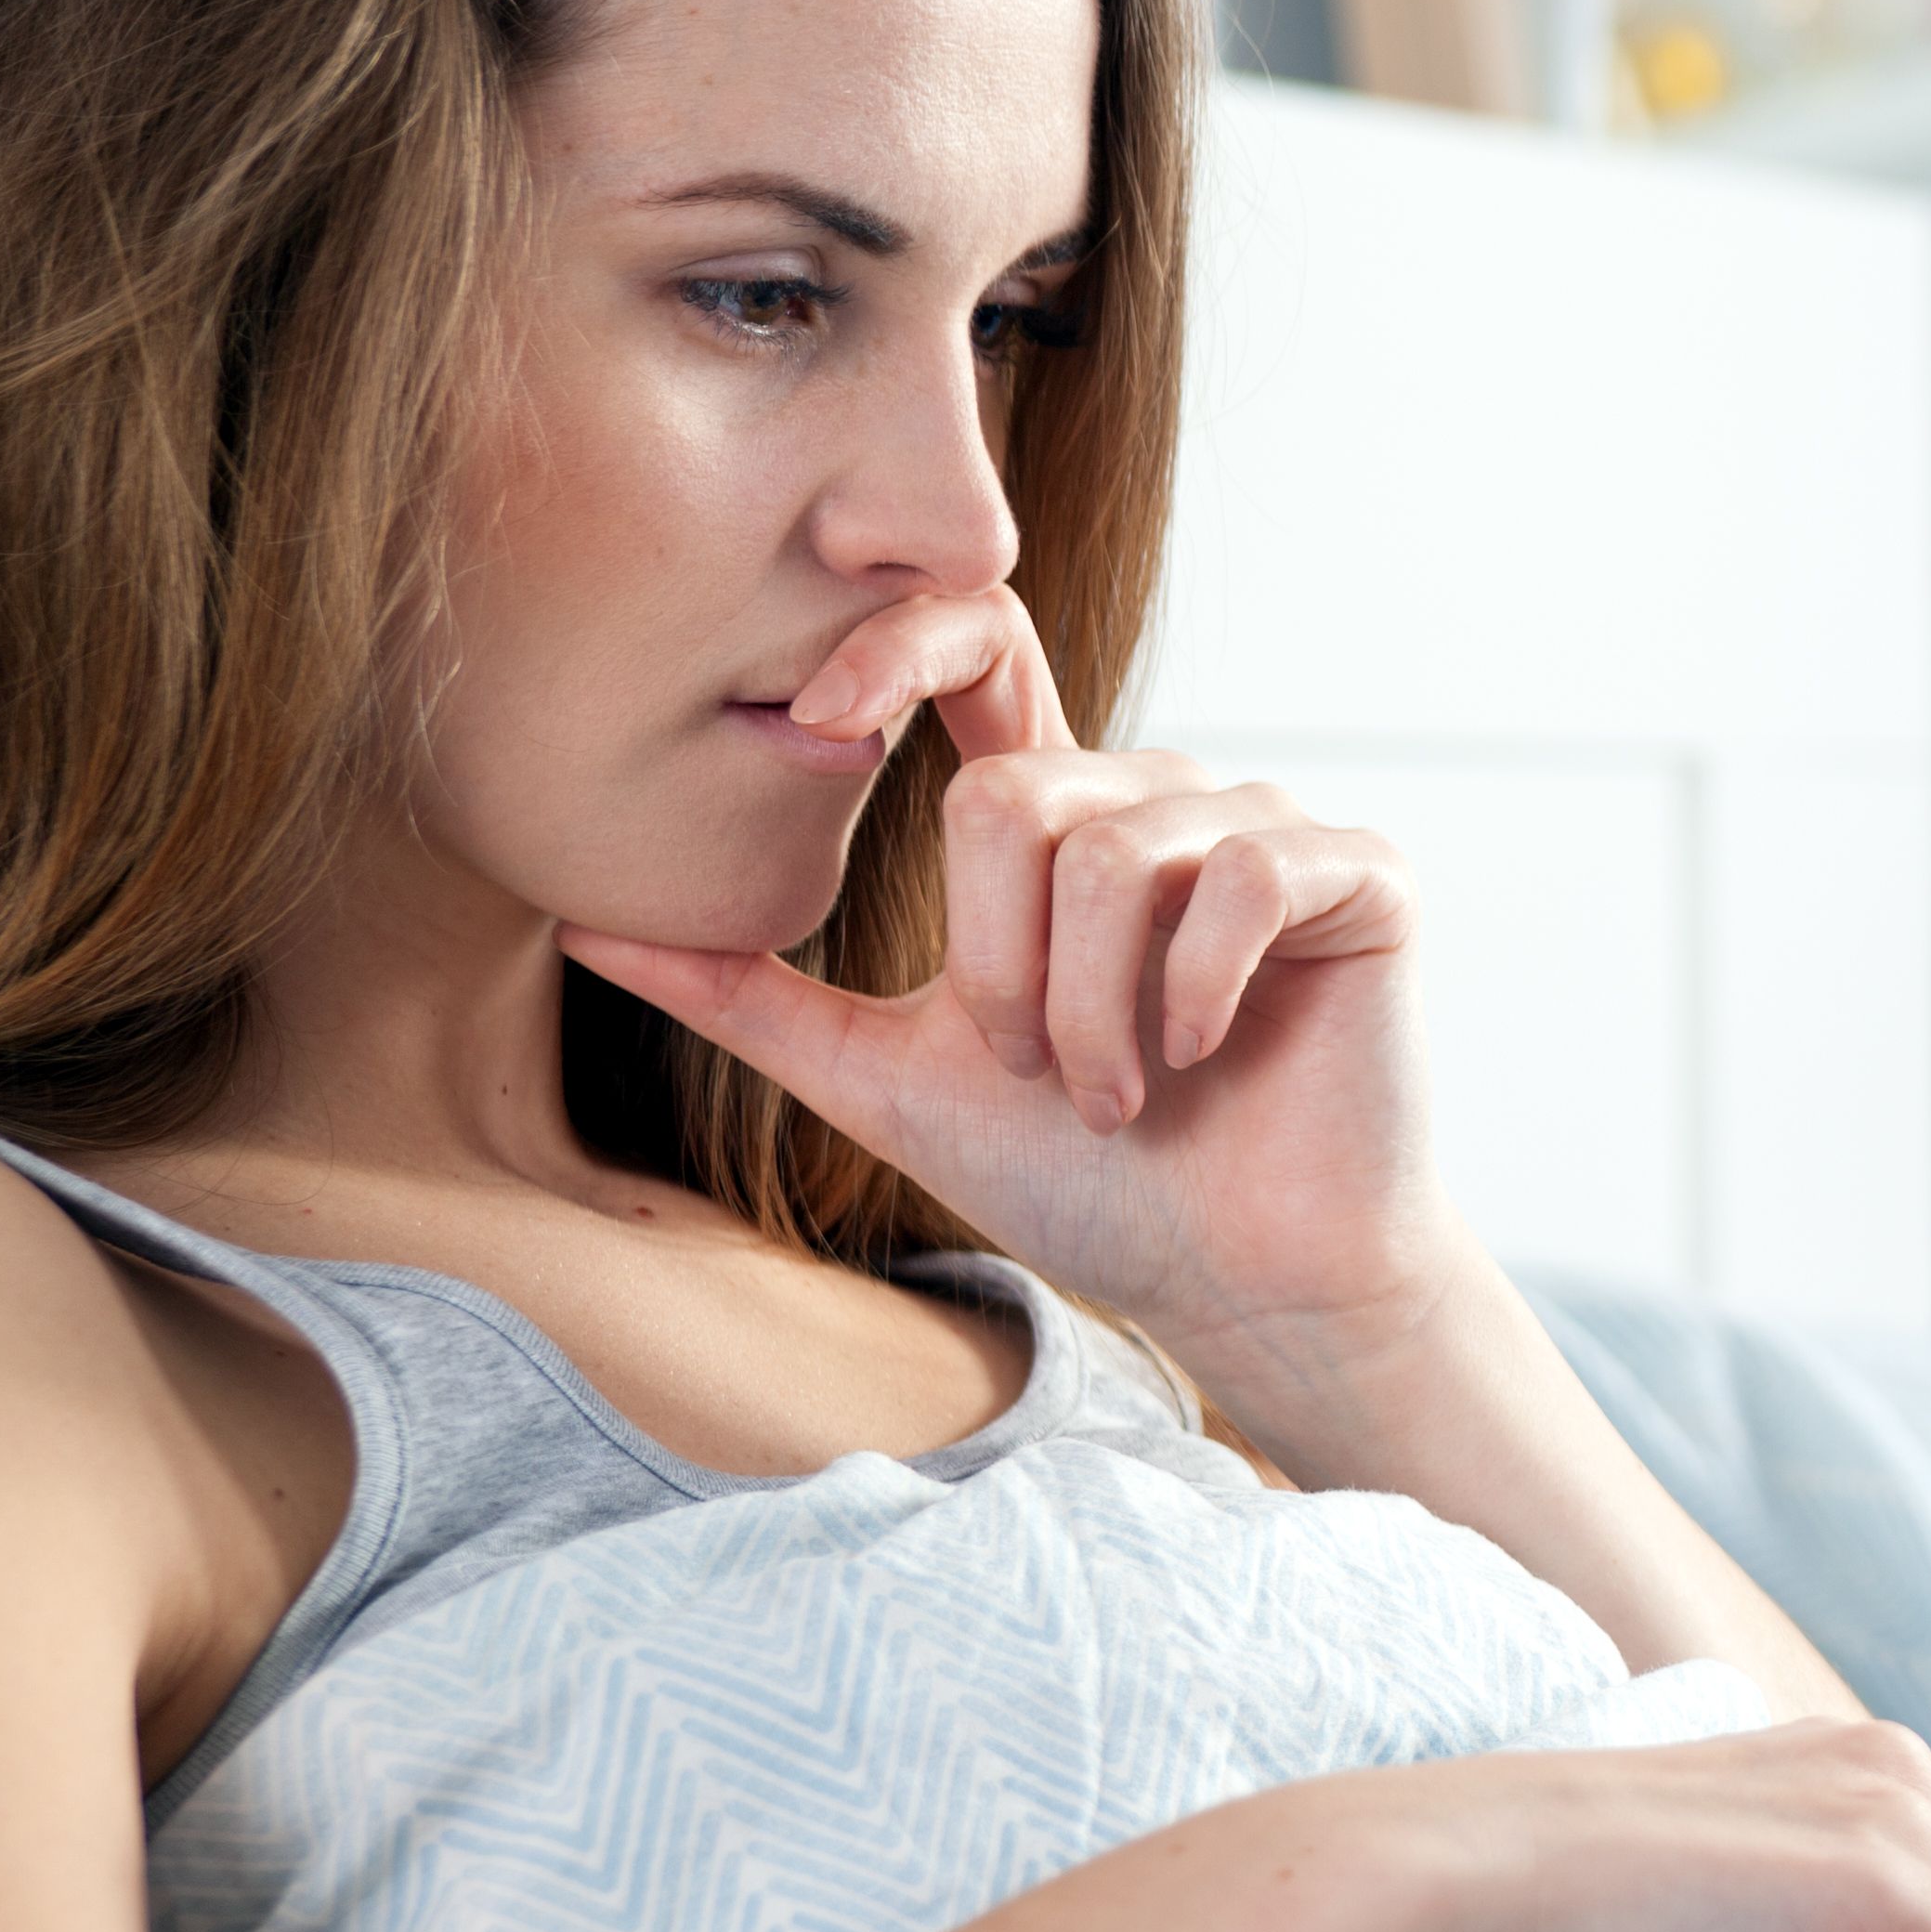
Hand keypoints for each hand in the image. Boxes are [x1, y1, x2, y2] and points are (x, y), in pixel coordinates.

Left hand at [559, 588, 1464, 1375]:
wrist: (1249, 1289)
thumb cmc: (1092, 1191)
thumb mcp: (888, 1080)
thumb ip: (748, 996)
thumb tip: (573, 921)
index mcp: (1061, 821)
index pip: (979, 650)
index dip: (895, 643)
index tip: (819, 720)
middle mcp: (1161, 800)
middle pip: (1018, 797)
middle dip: (1003, 968)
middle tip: (1045, 1078)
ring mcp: (1266, 829)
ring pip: (1112, 848)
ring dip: (1091, 1009)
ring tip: (1121, 1097)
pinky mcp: (1358, 876)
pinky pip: (1239, 872)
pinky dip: (1197, 987)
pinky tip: (1206, 1055)